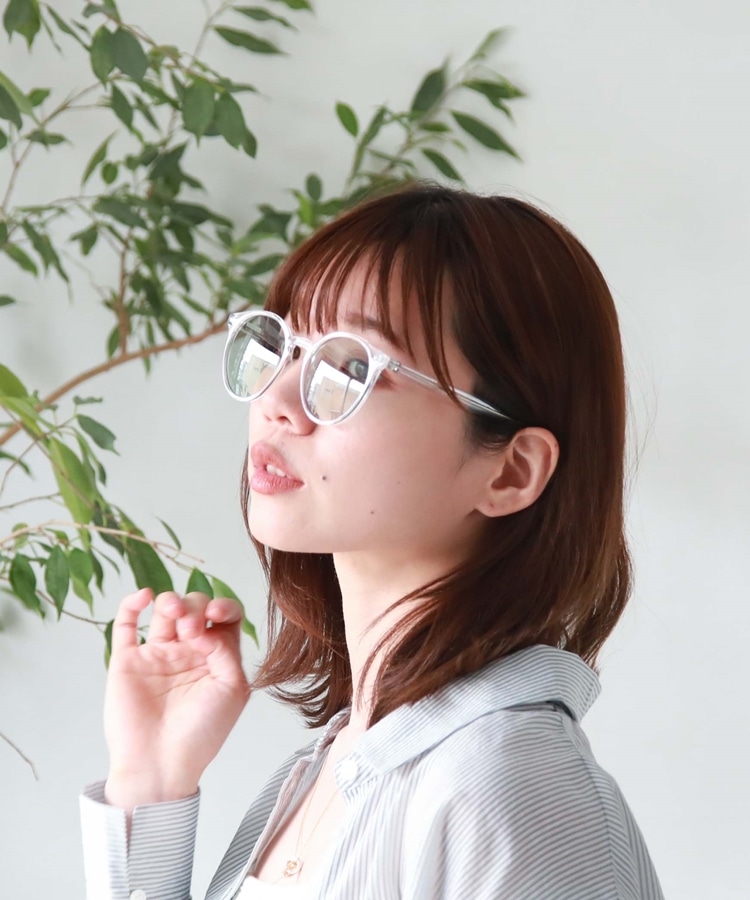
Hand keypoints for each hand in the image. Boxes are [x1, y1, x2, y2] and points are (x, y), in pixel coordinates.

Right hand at [103, 588, 250, 811]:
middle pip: (195, 608)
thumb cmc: (202, 732)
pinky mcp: (127, 661)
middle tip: (192, 632)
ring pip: (164, 610)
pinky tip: (144, 596)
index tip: (217, 616)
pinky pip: (125, 624)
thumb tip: (208, 627)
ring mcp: (157, 655)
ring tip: (174, 613)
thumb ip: (227, 651)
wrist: (161, 765)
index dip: (223, 607)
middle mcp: (188, 652)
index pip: (224, 617)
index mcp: (216, 657)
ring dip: (172, 601)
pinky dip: (132, 604)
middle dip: (195, 608)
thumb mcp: (232, 688)